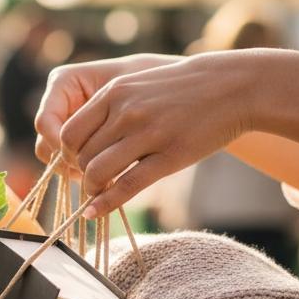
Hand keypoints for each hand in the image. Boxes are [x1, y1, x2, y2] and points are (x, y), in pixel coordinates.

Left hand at [58, 52, 253, 216]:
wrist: (232, 87)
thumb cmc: (181, 90)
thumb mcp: (137, 86)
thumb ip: (109, 107)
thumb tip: (75, 136)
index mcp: (114, 93)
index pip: (68, 132)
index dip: (66, 154)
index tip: (74, 163)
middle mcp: (126, 113)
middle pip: (81, 155)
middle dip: (79, 174)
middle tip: (87, 182)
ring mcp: (148, 135)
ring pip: (98, 172)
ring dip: (91, 190)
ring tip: (95, 194)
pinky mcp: (169, 157)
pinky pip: (126, 186)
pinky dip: (105, 204)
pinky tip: (95, 213)